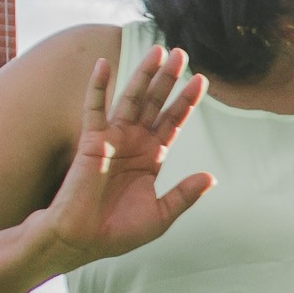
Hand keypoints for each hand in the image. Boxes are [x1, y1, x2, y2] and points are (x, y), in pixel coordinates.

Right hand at [40, 45, 211, 269]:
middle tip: (181, 53)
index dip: (186, 101)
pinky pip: (93, 109)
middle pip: (155, 103)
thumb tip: (211, 178)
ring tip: (157, 51)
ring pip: (131, 99)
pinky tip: (103, 64)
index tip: (203, 79)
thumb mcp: (160, 215)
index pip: (173, 122)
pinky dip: (97, 86)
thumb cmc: (117, 232)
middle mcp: (133, 143)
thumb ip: (185, 195)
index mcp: (151, 157)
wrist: (82, 241)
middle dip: (168, 79)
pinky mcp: (91, 141)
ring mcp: (113, 139)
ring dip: (143, 75)